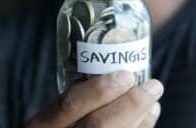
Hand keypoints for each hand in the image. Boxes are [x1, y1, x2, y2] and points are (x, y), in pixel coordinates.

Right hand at [26, 71, 163, 127]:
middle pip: (99, 126)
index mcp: (42, 125)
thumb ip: (73, 101)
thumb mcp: (51, 116)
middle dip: (131, 104)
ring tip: (153, 102)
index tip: (125, 75)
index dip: (99, 90)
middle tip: (153, 86)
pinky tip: (147, 119)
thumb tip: (114, 73)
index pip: (69, 104)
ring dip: (141, 119)